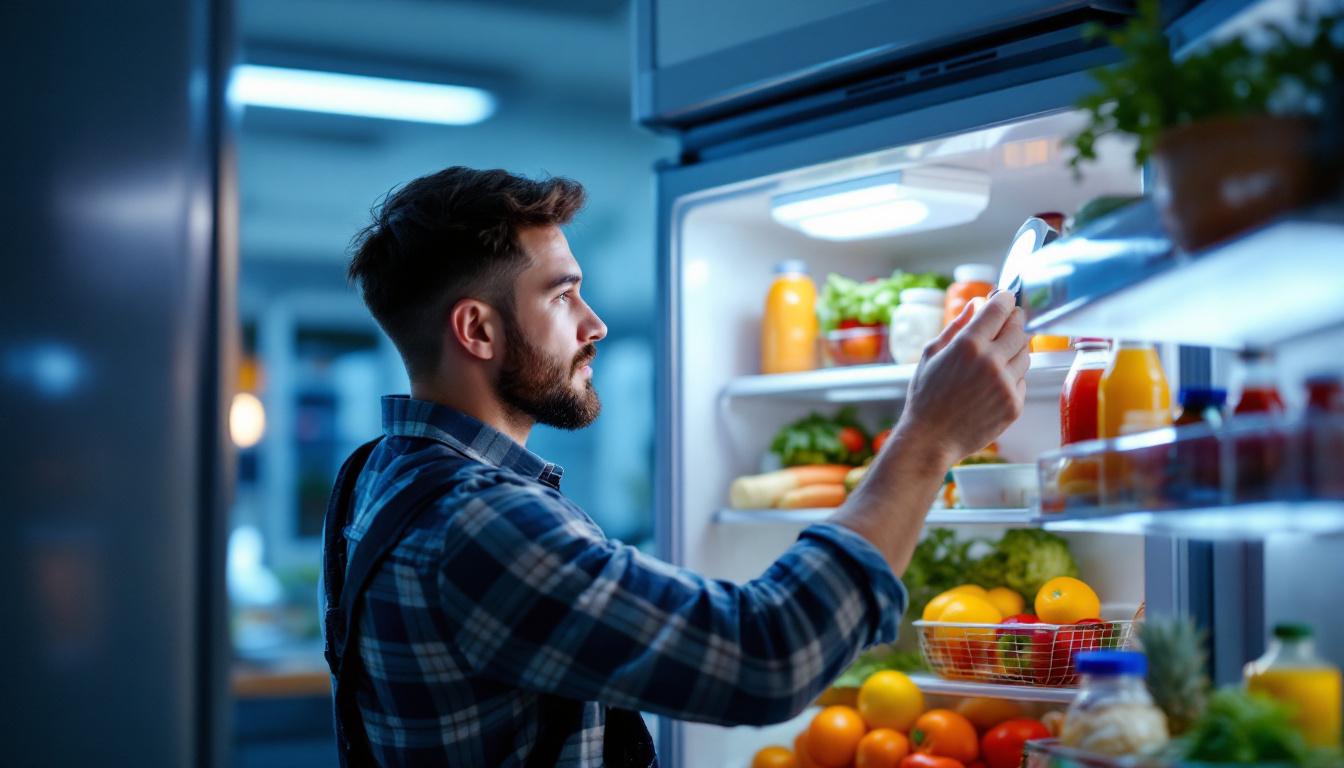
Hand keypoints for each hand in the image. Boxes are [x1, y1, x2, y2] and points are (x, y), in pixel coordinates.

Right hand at [897, 291, 1029, 463]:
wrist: (931, 439)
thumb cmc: (926, 396)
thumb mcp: (931, 354)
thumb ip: (956, 326)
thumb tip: (976, 304)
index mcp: (968, 344)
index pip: (1001, 308)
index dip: (1005, 299)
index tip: (1005, 298)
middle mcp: (991, 361)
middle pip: (1019, 327)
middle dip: (1014, 320)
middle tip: (1005, 322)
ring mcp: (1006, 384)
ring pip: (1026, 353)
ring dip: (1015, 348)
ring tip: (996, 356)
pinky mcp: (1015, 404)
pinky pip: (1022, 379)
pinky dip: (1012, 376)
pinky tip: (993, 383)